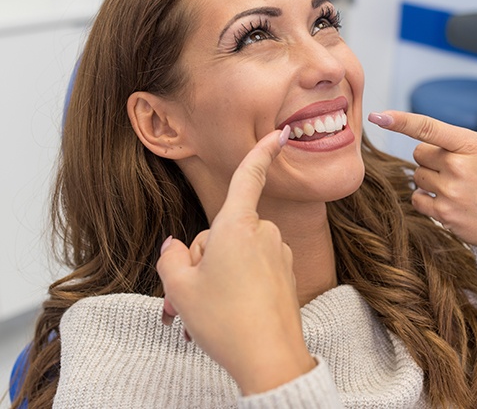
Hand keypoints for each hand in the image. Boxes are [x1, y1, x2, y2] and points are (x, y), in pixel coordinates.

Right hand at [157, 126, 314, 393]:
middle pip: (224, 231)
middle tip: (192, 295)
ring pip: (238, 253)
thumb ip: (172, 257)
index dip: (263, 151)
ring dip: (219, 275)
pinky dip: (239, 285)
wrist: (270, 361)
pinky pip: (255, 269)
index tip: (279, 133)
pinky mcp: (287, 275)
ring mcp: (278, 255)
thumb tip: (177, 246)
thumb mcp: (179, 287)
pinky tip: (229, 313)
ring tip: (208, 311)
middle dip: (205, 257)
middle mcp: (263, 233)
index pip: (249, 177)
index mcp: (238, 226)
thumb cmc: (224, 320)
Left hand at [368, 75, 476, 245]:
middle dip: (432, 158)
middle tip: (458, 169)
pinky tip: (448, 202)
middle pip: (419, 153)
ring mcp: (450, 191)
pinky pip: (417, 198)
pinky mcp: (443, 214)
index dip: (400, 121)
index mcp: (472, 145)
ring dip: (430, 180)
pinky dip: (426, 200)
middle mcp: (458, 167)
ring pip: (417, 175)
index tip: (378, 115)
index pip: (428, 128)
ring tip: (457, 187)